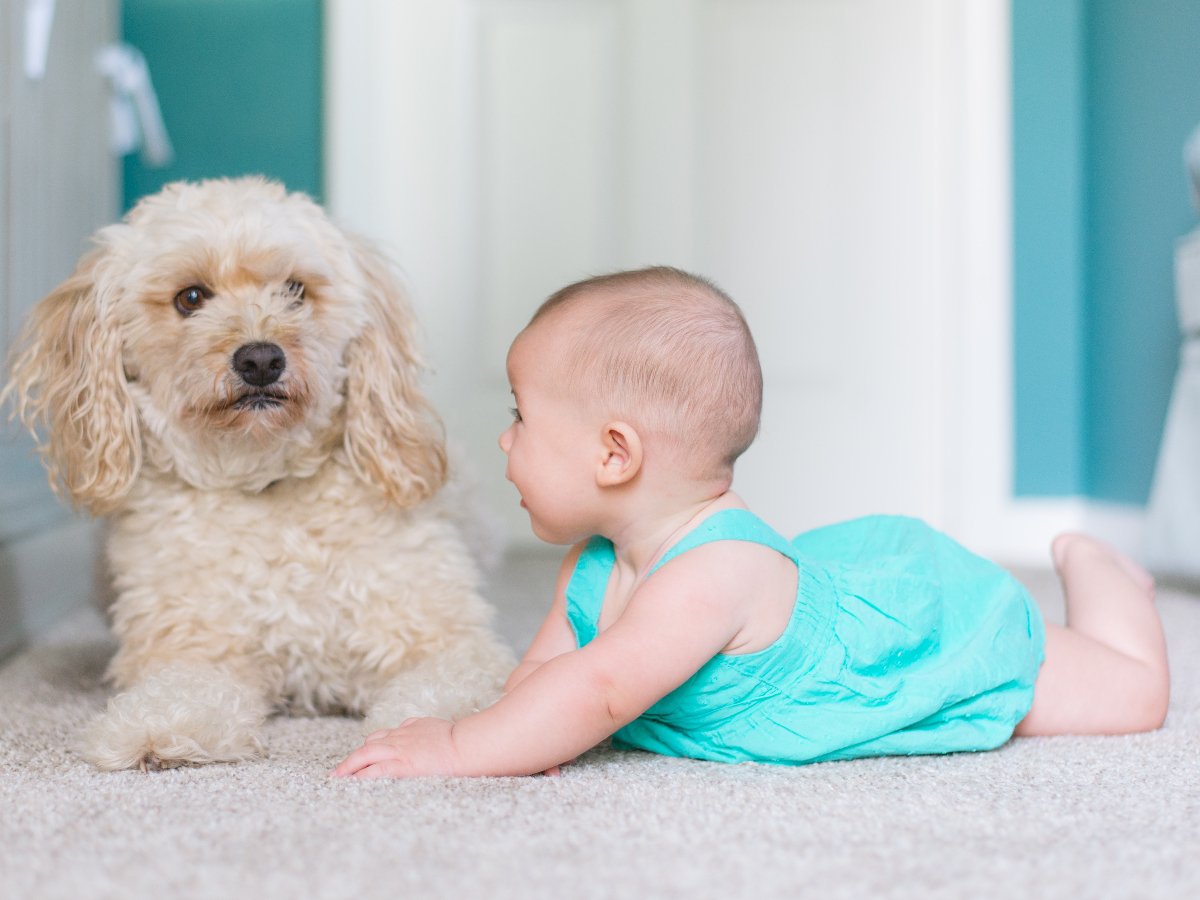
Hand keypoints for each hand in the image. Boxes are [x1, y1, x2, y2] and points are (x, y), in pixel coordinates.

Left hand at [331, 717, 459, 778]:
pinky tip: (354, 782)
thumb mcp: (431, 725)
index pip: (380, 737)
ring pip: (367, 754)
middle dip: (351, 759)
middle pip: (368, 745)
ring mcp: (399, 751)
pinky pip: (377, 770)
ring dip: (350, 766)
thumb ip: (417, 726)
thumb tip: (410, 725)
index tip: (359, 757)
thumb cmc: (454, 738)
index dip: (367, 747)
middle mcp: (399, 738)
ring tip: (339, 778)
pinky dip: (363, 775)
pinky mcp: (403, 765)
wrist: (464, 745)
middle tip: (338, 772)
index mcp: (407, 729)